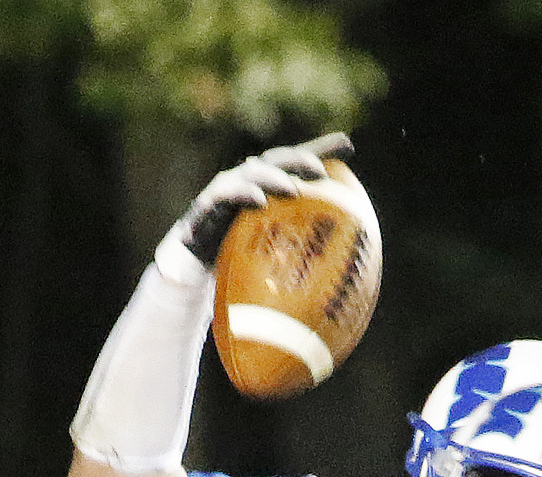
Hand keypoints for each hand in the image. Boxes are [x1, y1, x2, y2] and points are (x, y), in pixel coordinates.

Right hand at [161, 133, 352, 274]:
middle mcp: (245, 180)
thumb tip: (345, 245)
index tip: (348, 146)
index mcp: (265, 183)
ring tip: (293, 189)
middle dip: (298, 160)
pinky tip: (259, 201)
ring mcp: (225, 190)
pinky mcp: (205, 207)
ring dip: (272, 178)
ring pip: (251, 175)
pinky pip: (223, 197)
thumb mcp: (273, 242)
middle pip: (275, 162)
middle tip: (320, 171)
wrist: (193, 265)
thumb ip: (301, 234)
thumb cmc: (237, 246)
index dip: (319, 149)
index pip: (295, 161)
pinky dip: (241, 195)